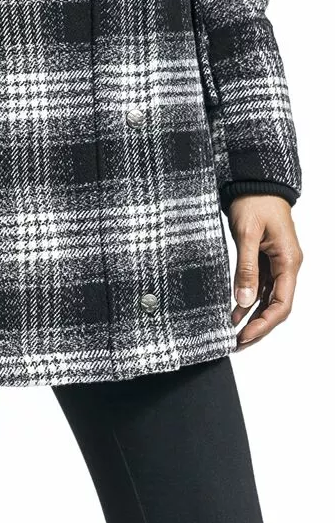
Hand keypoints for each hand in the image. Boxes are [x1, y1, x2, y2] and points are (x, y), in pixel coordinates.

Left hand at [229, 195, 302, 348]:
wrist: (255, 179)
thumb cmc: (255, 200)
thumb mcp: (247, 233)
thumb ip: (246, 267)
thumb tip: (243, 301)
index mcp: (288, 261)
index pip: (282, 304)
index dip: (264, 324)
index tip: (244, 336)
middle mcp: (286, 265)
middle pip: (277, 306)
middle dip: (259, 327)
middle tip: (237, 343)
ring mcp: (277, 262)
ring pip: (268, 299)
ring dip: (252, 317)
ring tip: (233, 334)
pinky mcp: (265, 258)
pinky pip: (260, 286)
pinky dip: (248, 300)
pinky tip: (234, 312)